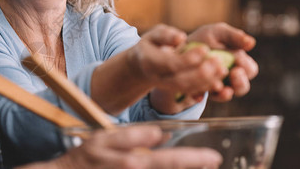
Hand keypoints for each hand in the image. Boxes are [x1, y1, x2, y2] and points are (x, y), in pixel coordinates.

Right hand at [39, 125, 221, 168]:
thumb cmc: (85, 158)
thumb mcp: (104, 139)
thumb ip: (132, 136)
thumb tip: (159, 134)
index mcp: (133, 163)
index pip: (171, 160)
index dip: (195, 159)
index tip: (215, 158)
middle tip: (212, 163)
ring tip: (201, 166)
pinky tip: (169, 167)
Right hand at [127, 25, 227, 112]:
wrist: (142, 65)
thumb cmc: (151, 45)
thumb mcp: (153, 35)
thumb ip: (165, 35)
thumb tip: (181, 38)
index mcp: (149, 62)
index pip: (171, 64)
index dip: (188, 58)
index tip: (205, 49)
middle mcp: (157, 77)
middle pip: (180, 80)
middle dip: (201, 73)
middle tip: (219, 61)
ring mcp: (166, 86)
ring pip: (187, 88)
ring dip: (207, 81)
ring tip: (222, 69)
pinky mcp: (175, 91)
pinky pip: (190, 92)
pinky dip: (205, 87)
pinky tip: (218, 78)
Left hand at [187, 23, 257, 101]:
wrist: (181, 47)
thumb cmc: (205, 38)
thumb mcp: (218, 33)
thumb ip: (234, 36)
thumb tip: (251, 43)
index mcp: (240, 64)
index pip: (250, 70)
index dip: (246, 66)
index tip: (239, 60)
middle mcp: (230, 79)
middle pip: (242, 87)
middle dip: (239, 83)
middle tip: (234, 73)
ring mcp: (216, 87)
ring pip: (224, 96)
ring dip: (224, 94)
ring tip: (218, 87)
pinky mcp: (199, 91)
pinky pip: (201, 97)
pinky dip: (200, 95)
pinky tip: (197, 94)